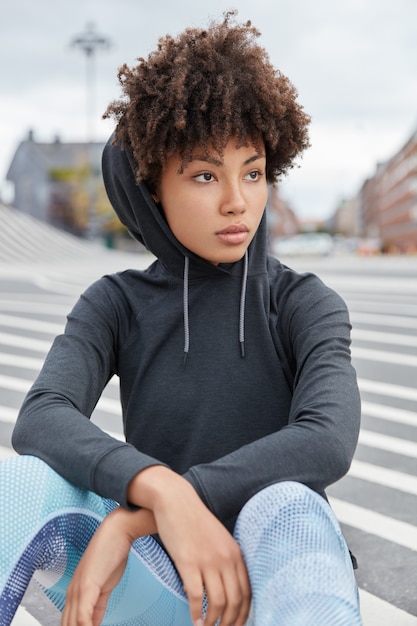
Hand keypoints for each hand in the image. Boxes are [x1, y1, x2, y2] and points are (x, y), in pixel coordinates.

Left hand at [61, 507, 155, 625]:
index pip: (69, 622)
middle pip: (67, 624)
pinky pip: (83, 617)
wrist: (118, 530)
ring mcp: (78, 589)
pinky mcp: (87, 586)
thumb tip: (94, 622)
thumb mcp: (104, 585)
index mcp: (75, 591)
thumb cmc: (112, 552)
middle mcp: (72, 592)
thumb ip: (98, 605)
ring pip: (73, 624)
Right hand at [128, 467, 250, 625]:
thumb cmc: (194, 520)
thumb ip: (226, 558)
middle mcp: (225, 558)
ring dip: (213, 622)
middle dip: (230, 622)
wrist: (176, 501)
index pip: (247, 592)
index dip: (243, 614)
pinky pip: (196, 596)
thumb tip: (226, 584)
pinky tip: (193, 619)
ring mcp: (208, 561)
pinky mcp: (189, 562)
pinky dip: (196, 613)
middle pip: (235, 601)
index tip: (237, 625)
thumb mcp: (219, 538)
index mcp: (235, 553)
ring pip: (217, 602)